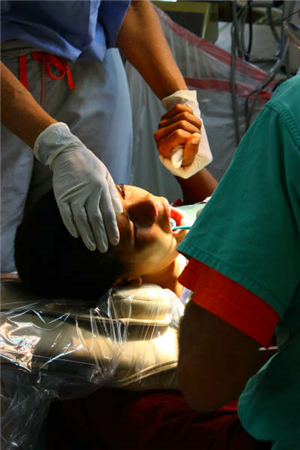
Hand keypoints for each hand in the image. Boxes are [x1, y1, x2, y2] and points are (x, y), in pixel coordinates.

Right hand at [34, 123, 122, 252]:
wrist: (68, 153)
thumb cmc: (90, 165)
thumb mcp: (106, 175)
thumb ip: (112, 194)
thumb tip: (119, 211)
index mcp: (101, 189)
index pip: (108, 214)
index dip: (111, 229)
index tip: (115, 241)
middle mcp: (89, 193)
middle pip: (96, 219)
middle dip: (101, 236)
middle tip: (104, 249)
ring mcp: (74, 195)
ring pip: (81, 220)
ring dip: (87, 235)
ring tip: (92, 247)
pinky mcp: (62, 196)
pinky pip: (66, 214)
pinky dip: (71, 226)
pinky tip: (76, 235)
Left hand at [155, 90, 212, 178]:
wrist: (180, 153)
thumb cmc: (183, 157)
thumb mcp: (188, 159)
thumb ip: (191, 149)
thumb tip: (196, 136)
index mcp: (162, 147)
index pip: (180, 133)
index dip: (191, 137)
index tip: (193, 144)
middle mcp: (158, 134)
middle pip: (183, 122)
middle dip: (194, 130)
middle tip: (195, 138)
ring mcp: (161, 124)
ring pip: (184, 114)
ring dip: (194, 122)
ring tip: (193, 132)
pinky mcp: (165, 116)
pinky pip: (180, 107)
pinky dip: (189, 113)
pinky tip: (189, 123)